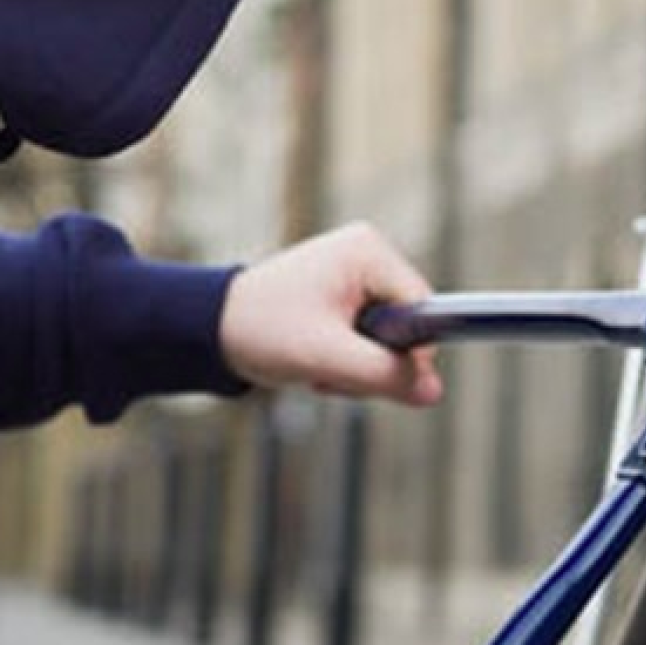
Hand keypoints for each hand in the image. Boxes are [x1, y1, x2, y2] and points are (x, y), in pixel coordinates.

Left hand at [219, 222, 442, 405]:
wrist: (211, 329)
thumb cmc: (261, 330)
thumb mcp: (326, 357)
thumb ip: (384, 374)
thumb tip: (434, 393)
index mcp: (368, 251)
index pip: (423, 309)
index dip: (409, 351)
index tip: (373, 374)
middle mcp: (369, 254)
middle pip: (409, 327)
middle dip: (375, 361)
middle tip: (331, 371)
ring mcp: (360, 273)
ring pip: (393, 339)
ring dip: (361, 365)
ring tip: (320, 365)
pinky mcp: (350, 294)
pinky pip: (374, 339)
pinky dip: (352, 360)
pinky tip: (321, 360)